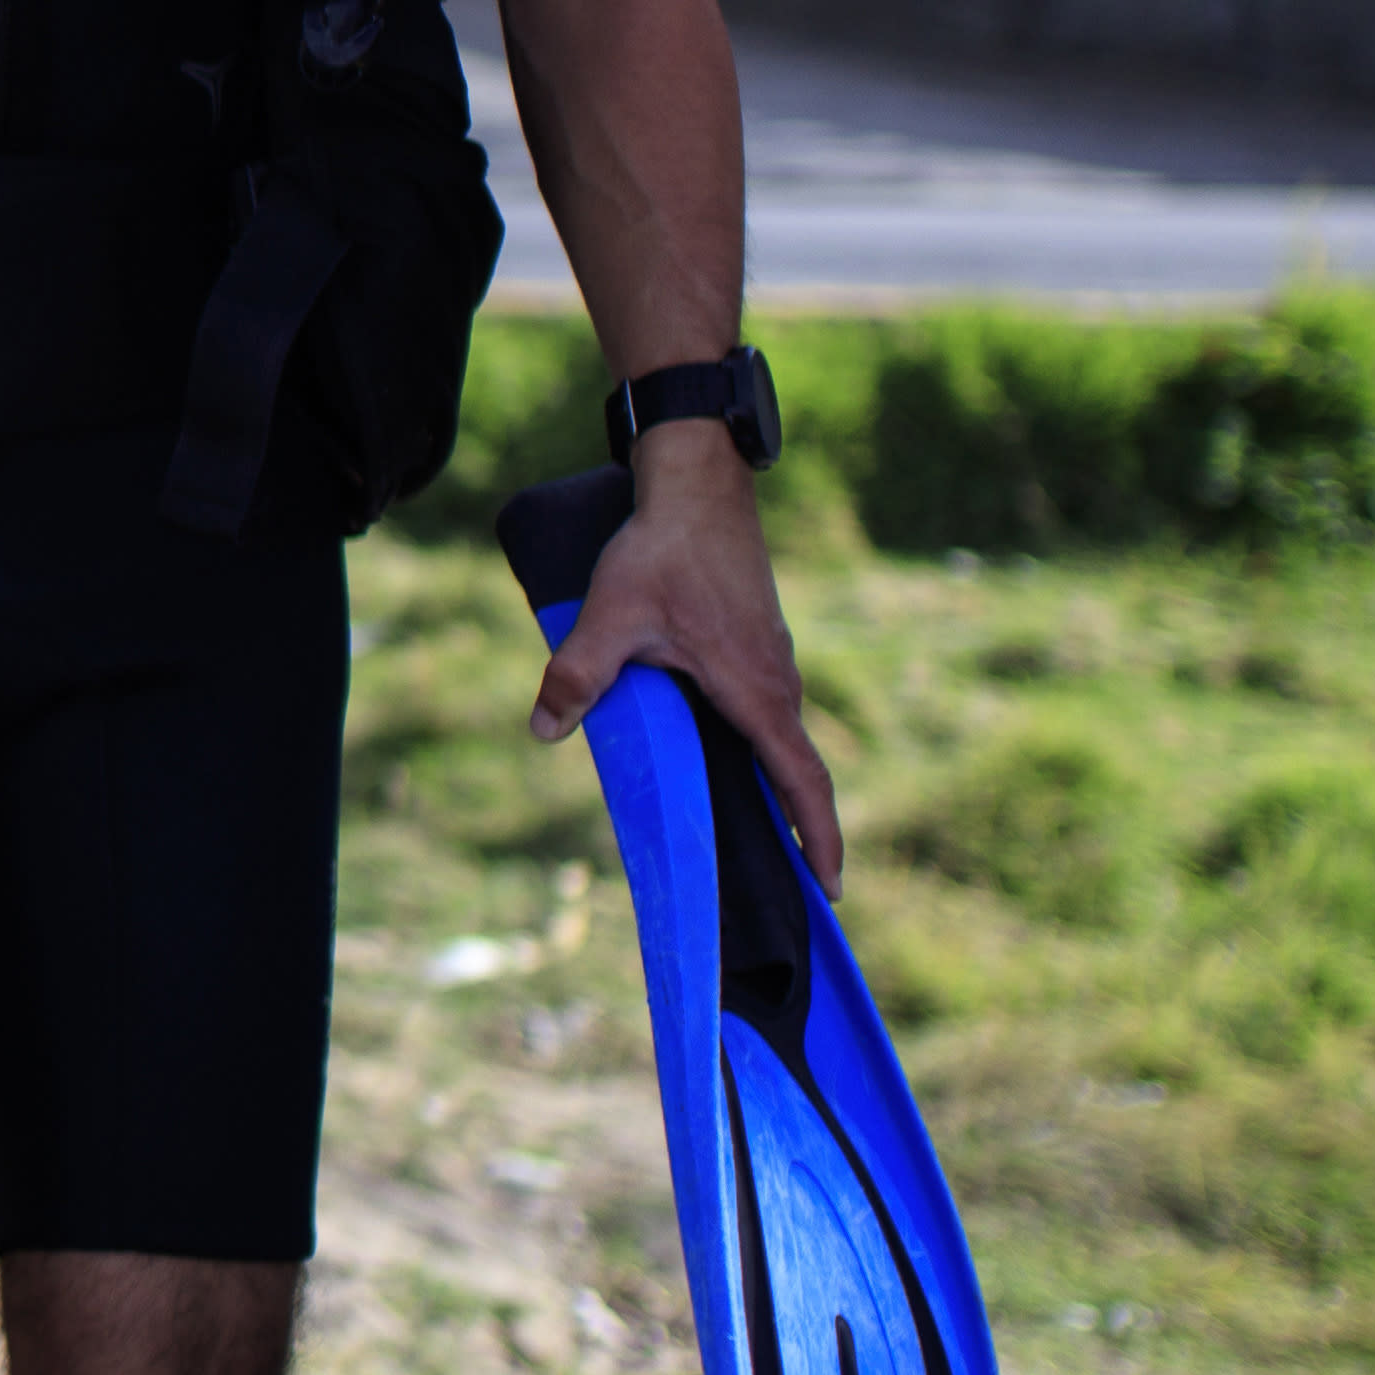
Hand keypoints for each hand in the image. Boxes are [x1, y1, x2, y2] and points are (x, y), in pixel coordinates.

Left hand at [533, 436, 844, 884]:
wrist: (697, 487)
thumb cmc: (663, 550)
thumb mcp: (612, 615)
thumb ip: (578, 675)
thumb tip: (544, 732)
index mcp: (755, 690)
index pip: (801, 780)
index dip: (819, 837)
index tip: (830, 887)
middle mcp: (777, 681)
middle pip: (799, 771)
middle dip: (803, 830)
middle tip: (799, 885)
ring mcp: (774, 661)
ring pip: (784, 740)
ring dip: (783, 789)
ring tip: (769, 840)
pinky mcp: (760, 644)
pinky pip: (770, 712)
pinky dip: (766, 751)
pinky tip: (735, 762)